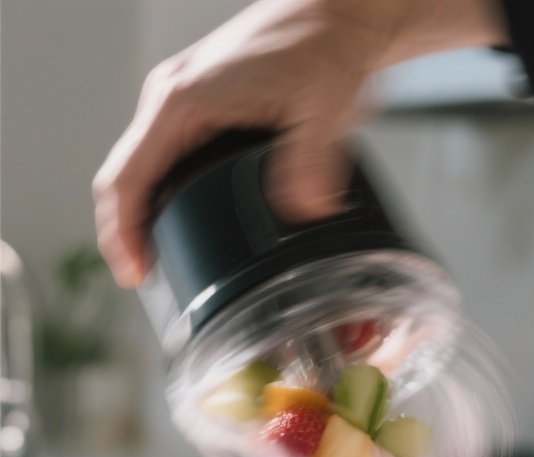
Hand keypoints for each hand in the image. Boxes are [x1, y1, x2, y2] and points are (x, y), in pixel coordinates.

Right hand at [93, 0, 506, 285]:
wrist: (337, 18)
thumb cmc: (323, 45)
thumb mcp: (324, 106)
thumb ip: (313, 160)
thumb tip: (306, 209)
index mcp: (183, 100)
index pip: (128, 175)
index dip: (123, 230)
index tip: (134, 271)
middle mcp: (173, 101)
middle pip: (127, 177)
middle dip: (128, 232)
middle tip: (145, 280)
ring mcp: (186, 107)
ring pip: (145, 171)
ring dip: (145, 216)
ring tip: (161, 264)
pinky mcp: (204, 114)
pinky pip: (168, 162)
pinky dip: (167, 198)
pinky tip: (185, 228)